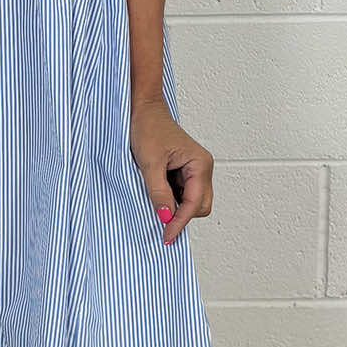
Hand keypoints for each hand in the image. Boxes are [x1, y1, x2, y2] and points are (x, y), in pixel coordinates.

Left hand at [129, 96, 213, 247]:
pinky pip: (182, 193)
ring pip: (191, 202)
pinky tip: (156, 192)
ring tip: (153, 200)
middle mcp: (202, 168)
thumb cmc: (148, 127)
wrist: (143, 109)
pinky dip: (171, 199)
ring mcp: (195, 170)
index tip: (167, 236)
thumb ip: (159, 193)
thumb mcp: (150, 164)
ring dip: (175, 207)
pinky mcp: (185, 171)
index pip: (194, 204)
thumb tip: (166, 217)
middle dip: (181, 216)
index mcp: (200, 164)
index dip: (179, 222)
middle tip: (159, 223)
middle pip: (199, 207)